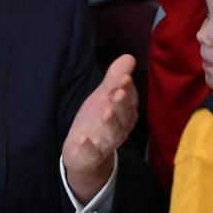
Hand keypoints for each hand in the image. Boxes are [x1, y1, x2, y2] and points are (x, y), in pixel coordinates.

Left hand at [62, 54, 137, 202]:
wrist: (85, 154)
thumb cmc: (96, 121)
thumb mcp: (103, 98)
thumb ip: (114, 80)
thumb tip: (129, 57)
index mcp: (124, 114)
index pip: (129, 101)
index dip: (127, 90)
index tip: (124, 78)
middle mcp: (119, 128)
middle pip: (123, 117)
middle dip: (122, 105)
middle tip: (118, 93)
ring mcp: (106, 143)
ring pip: (112, 134)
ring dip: (110, 123)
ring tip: (106, 111)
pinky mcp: (91, 156)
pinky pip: (92, 153)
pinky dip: (88, 146)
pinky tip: (83, 139)